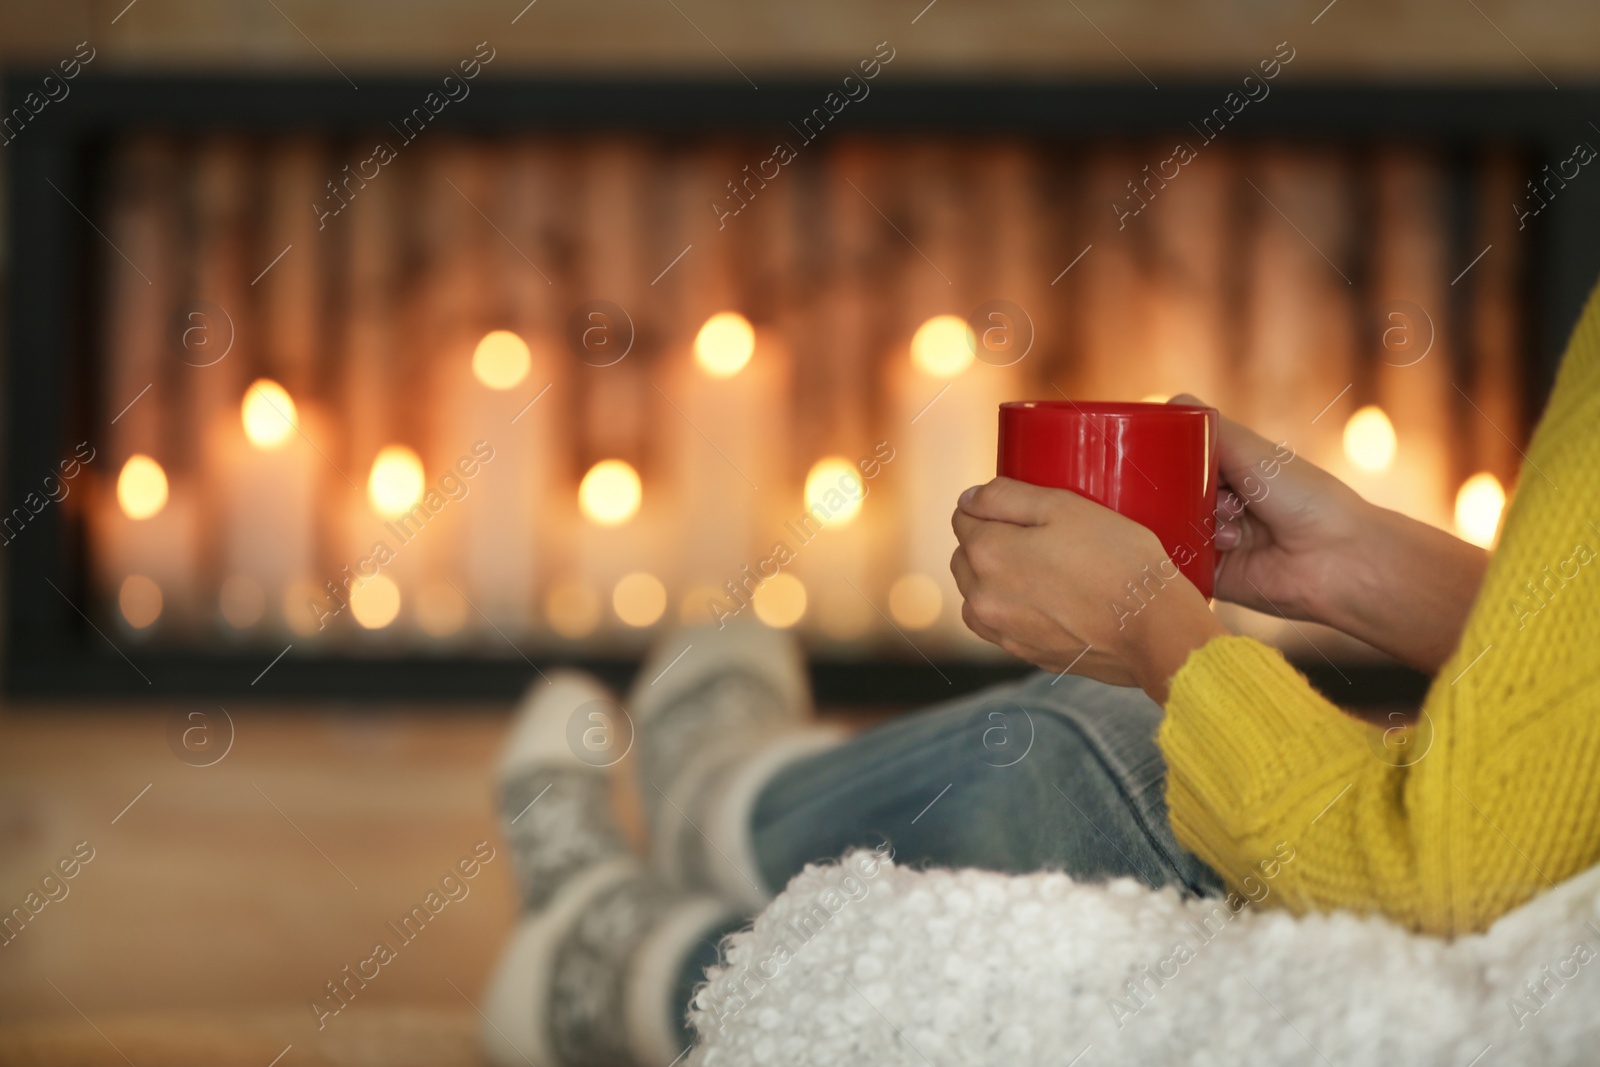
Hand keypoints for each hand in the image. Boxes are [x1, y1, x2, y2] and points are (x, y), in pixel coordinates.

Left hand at [951, 478, 1227, 701]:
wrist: (1155, 631)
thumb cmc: (1119, 561)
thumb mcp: (1066, 506)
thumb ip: (1006, 496)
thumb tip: (967, 497)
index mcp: (986, 553)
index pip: (963, 516)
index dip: (990, 506)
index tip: (1021, 508)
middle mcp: (982, 596)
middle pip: (965, 555)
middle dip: (989, 540)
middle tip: (1035, 535)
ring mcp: (1001, 631)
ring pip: (978, 593)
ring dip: (995, 578)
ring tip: (1042, 569)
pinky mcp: (1024, 654)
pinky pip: (1001, 624)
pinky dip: (1012, 609)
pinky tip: (1047, 601)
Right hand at [1175, 394, 1488, 673]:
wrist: (1336, 556)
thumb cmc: (1304, 496)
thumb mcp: (1253, 452)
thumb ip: (1211, 429)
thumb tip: (1172, 402)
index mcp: (1232, 475)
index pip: (1183, 463)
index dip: (1174, 461)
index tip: (1167, 460)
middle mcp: (1220, 507)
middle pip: (1173, 496)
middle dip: (1184, 496)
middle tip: (1209, 498)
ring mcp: (1214, 542)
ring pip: (1174, 528)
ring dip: (1198, 524)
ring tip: (1234, 531)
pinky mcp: (1211, 575)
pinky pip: (1180, 565)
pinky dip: (1189, 555)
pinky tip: (1222, 548)